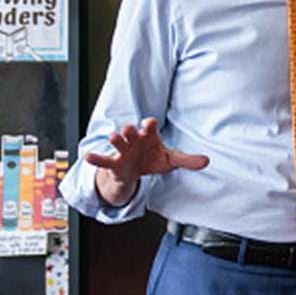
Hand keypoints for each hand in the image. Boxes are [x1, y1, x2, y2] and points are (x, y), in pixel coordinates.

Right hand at [84, 118, 209, 205]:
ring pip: (117, 142)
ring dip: (115, 139)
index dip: (149, 125)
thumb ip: (188, 160)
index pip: (149, 127)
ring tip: (113, 137)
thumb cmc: (154, 159)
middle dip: (130, 130)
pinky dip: (96, 159)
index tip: (149, 123)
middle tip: (129, 129)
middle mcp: (134, 140)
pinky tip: (88, 157)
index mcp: (149, 136)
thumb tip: (207, 161)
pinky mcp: (114, 163)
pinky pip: (104, 160)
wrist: (137, 171)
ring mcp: (123, 150)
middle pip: (130, 131)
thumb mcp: (171, 160)